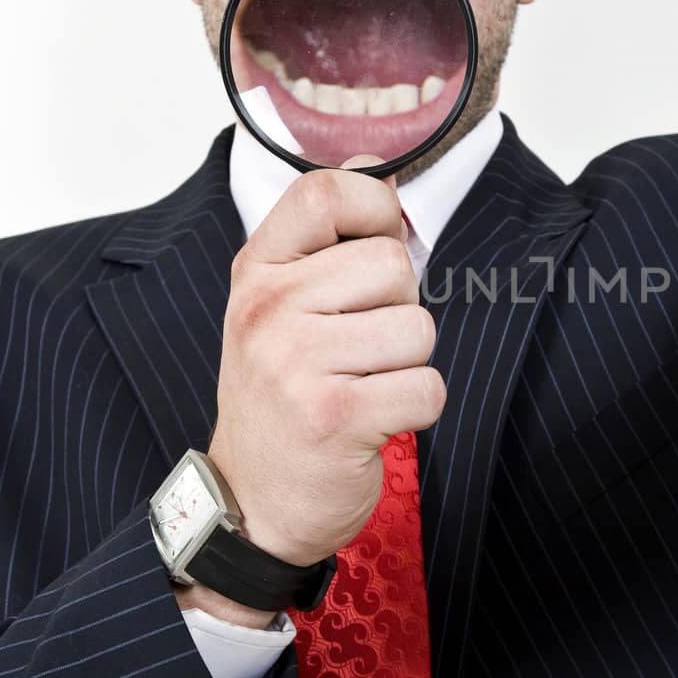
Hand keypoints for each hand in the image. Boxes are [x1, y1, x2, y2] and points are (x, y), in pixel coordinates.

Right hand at [207, 156, 444, 566]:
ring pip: (418, 328)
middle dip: (399, 309)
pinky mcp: (335, 417)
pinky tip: (374, 422)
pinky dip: (416, 409)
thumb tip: (379, 173)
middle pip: (392, 265)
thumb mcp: (283, 310)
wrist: (251, 504)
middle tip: (360, 350)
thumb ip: (328, 243)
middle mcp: (268, 309)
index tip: (371, 249)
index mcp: (258, 271)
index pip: (326, 191)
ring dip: (408, 365)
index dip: (374, 211)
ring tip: (364, 387)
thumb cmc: (285, 397)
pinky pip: (426, 388)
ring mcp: (297, 363)